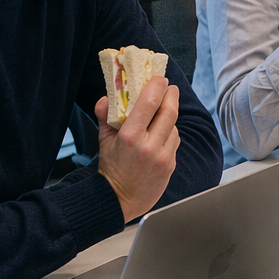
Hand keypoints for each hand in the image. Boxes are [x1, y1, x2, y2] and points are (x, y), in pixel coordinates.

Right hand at [95, 77, 179, 222]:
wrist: (119, 200)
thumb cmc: (111, 169)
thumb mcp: (104, 141)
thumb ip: (105, 116)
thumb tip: (106, 96)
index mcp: (130, 137)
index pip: (149, 103)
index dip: (157, 86)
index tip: (159, 78)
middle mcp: (149, 146)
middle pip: (169, 111)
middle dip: (171, 95)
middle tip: (169, 87)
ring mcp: (163, 157)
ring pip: (173, 126)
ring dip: (169, 116)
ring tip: (160, 113)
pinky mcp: (171, 165)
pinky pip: (174, 141)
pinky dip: (169, 133)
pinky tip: (160, 134)